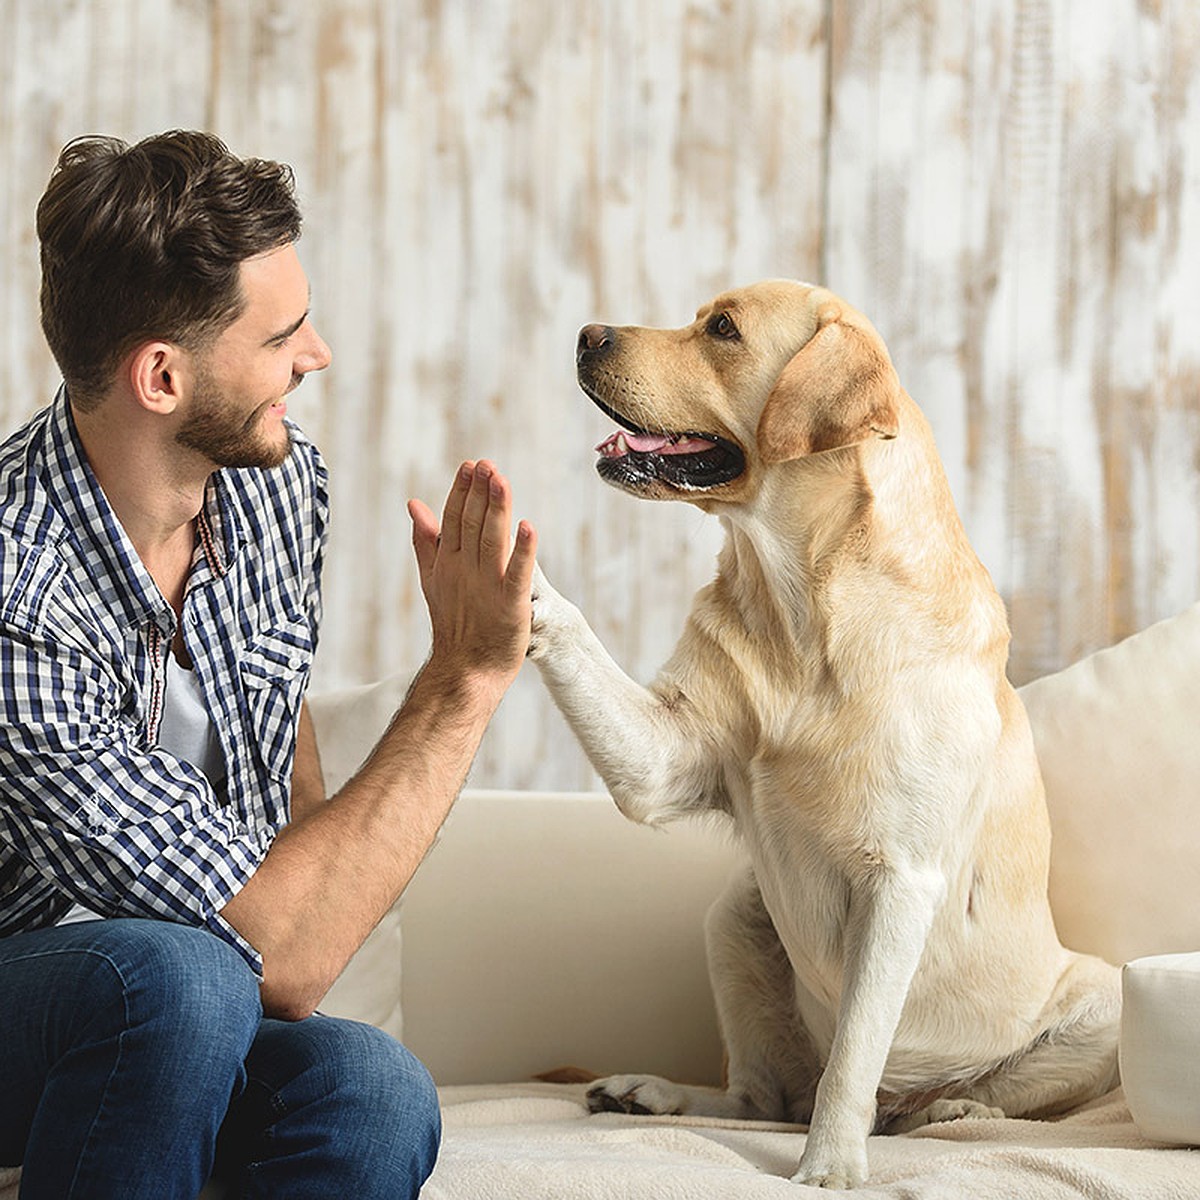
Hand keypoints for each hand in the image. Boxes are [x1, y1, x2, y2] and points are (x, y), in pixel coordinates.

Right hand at [408, 461, 537, 699]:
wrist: (465, 671)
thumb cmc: (455, 625)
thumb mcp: (434, 578)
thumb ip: (426, 541)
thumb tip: (414, 504)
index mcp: (449, 562)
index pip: (453, 519)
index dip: (462, 491)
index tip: (471, 465)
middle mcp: (466, 570)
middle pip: (472, 524)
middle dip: (479, 493)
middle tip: (487, 465)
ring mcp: (487, 587)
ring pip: (491, 541)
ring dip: (497, 510)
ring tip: (501, 481)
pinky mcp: (510, 604)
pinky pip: (517, 574)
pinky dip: (522, 551)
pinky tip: (528, 527)